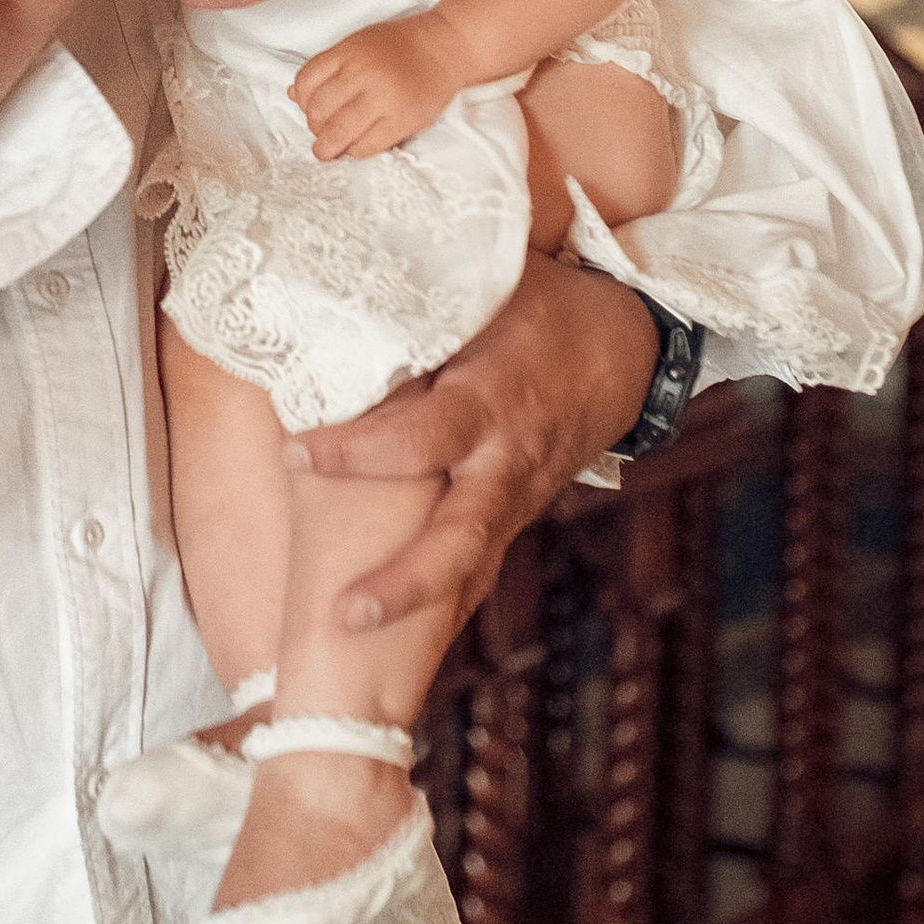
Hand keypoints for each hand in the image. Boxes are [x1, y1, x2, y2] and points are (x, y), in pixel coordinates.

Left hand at [290, 255, 656, 634]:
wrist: (627, 348)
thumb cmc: (541, 304)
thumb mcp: (490, 284)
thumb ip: (421, 294)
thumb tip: (333, 271)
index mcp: (494, 398)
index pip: (423, 436)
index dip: (360, 449)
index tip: (297, 452)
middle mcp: (506, 461)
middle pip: (460, 537)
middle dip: (405, 583)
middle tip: (341, 615)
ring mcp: (515, 498)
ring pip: (471, 568)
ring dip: (414, 610)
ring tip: (347, 646)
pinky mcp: (513, 516)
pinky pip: (476, 571)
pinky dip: (438, 611)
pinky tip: (392, 652)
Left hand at [291, 13, 462, 159]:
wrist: (447, 46)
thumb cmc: (400, 46)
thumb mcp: (358, 44)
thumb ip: (328, 67)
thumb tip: (293, 94)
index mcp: (349, 51)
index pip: (306, 82)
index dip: (302, 101)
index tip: (309, 109)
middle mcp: (363, 73)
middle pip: (319, 110)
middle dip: (314, 127)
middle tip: (320, 132)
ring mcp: (384, 98)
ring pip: (338, 132)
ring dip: (327, 147)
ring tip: (327, 149)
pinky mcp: (402, 120)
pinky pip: (366, 146)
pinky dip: (354, 152)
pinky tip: (356, 146)